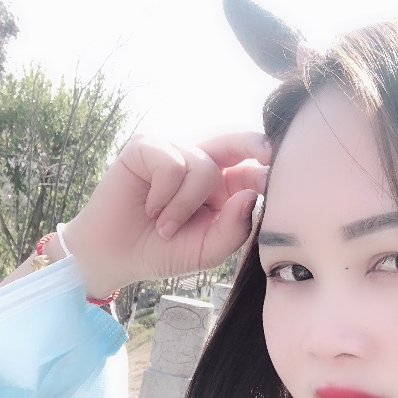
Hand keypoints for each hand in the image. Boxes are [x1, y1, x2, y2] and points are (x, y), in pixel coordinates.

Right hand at [61, 132, 270, 297]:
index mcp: (222, 183)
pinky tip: (151, 209)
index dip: (266, 169)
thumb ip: (234, 228)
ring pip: (202, 165)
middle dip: (254, 144)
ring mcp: (172, 149)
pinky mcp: (144, 146)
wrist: (118, 257)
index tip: (279, 173)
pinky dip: (165, 195)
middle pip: (236, 141)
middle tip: (269, 152)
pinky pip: (172, 165)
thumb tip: (251, 195)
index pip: (251, 167)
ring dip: (185, 205)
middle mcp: (200, 160)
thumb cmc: (165, 250)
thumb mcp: (209, 249)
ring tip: (165, 224)